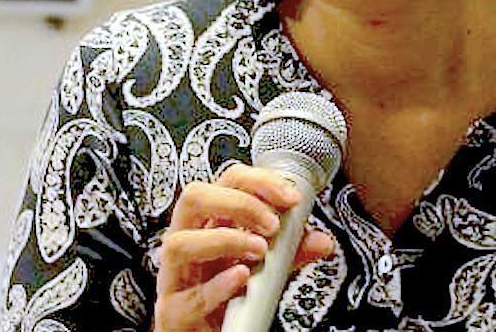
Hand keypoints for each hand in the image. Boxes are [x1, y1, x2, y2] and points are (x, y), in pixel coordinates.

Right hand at [153, 164, 335, 331]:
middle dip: (238, 203)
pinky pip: (191, 297)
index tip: (290, 197)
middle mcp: (189, 242)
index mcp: (209, 222)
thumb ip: (291, 252)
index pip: (227, 181)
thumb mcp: (265, 266)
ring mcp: (177, 276)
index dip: (260, 181)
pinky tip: (242, 279)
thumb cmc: (231, 295)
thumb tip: (321, 241)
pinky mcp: (174, 313)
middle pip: (194, 198)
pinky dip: (220, 285)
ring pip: (180, 243)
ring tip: (259, 251)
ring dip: (225, 241)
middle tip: (272, 224)